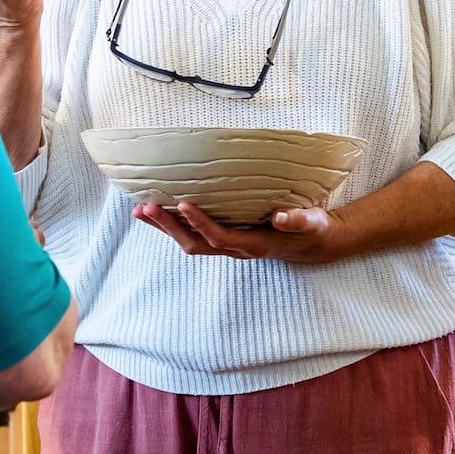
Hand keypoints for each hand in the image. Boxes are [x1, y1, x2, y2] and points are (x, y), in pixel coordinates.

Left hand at [132, 202, 353, 264]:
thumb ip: (298, 220)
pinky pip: (194, 235)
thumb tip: (280, 216)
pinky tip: (161, 211)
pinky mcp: (225, 238)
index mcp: (254, 244)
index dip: (201, 222)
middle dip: (169, 227)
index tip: (183, 204)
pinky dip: (174, 224)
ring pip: (189, 241)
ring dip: (165, 228)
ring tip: (141, 210)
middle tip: (146, 207)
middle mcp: (236, 248)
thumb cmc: (312, 230)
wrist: (312, 244)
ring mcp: (228, 245)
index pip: (220, 236)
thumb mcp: (313, 223)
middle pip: (194, 243)